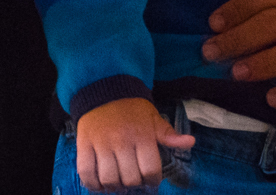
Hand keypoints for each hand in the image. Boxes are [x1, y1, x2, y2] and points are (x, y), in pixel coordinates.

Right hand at [75, 98, 193, 191]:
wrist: (102, 90)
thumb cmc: (131, 109)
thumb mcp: (153, 118)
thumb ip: (169, 134)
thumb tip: (190, 141)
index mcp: (141, 136)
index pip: (151, 171)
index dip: (152, 181)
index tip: (150, 180)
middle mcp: (121, 141)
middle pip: (130, 178)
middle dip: (134, 184)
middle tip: (133, 179)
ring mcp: (101, 144)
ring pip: (109, 178)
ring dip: (115, 186)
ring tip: (117, 181)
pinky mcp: (84, 144)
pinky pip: (86, 172)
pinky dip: (92, 183)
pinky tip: (99, 183)